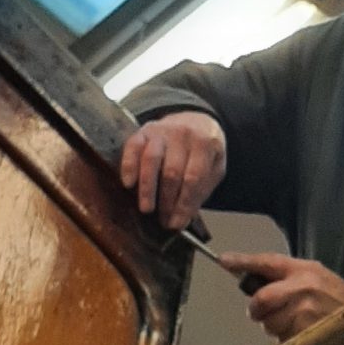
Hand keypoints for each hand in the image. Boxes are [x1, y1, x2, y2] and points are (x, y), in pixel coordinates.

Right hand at [120, 112, 226, 229]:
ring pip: (151, 160)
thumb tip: (183, 218)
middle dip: (167, 201)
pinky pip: (133, 146)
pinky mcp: (144, 130)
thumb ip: (201, 191)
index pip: (194, 178)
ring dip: (147, 188)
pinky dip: (129, 165)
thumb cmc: (204, 151)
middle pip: (172, 172)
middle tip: (163, 221)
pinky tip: (128, 184)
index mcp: (206, 143)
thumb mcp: (215, 167)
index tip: (177, 224)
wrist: (196, 120)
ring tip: (146, 209)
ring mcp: (162, 131)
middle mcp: (183, 134)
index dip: (184, 204)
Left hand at [219, 251, 343, 344]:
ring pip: (267, 323)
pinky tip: (301, 332)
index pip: (267, 262)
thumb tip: (251, 280)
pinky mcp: (305, 333)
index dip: (243, 262)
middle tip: (265, 311)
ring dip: (273, 326)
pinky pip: (279, 338)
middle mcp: (303, 287)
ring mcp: (304, 311)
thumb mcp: (316, 275)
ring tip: (295, 321)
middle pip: (260, 300)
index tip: (224, 261)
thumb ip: (286, 276)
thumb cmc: (336, 297)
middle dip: (258, 309)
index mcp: (304, 269)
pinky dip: (284, 338)